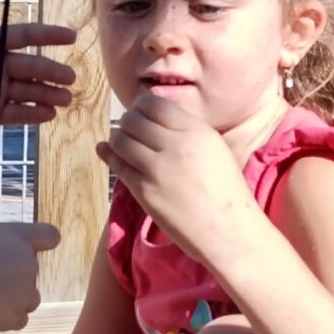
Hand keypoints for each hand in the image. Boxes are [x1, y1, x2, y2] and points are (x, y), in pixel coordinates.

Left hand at [0, 11, 78, 144]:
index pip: (22, 36)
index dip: (46, 34)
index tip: (69, 35)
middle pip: (31, 66)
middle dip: (51, 70)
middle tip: (69, 77)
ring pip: (29, 90)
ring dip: (48, 94)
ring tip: (65, 99)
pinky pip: (17, 113)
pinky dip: (33, 114)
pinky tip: (49, 115)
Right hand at [0, 216, 59, 330]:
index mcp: (18, 237)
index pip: (49, 235)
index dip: (44, 241)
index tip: (34, 248)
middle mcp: (29, 264)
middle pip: (30, 275)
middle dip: (13, 280)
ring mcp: (26, 292)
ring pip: (28, 300)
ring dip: (12, 302)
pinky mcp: (18, 317)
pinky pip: (16, 320)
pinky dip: (2, 320)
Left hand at [97, 92, 259, 272]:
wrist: (227, 229)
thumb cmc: (225, 190)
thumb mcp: (213, 147)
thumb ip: (186, 130)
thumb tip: (154, 115)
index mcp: (195, 131)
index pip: (154, 104)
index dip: (141, 106)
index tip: (140, 112)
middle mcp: (175, 145)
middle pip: (133, 120)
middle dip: (127, 122)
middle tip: (128, 128)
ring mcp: (157, 169)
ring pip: (120, 140)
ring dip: (117, 138)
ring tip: (120, 141)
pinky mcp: (144, 191)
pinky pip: (118, 165)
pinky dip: (108, 154)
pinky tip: (105, 150)